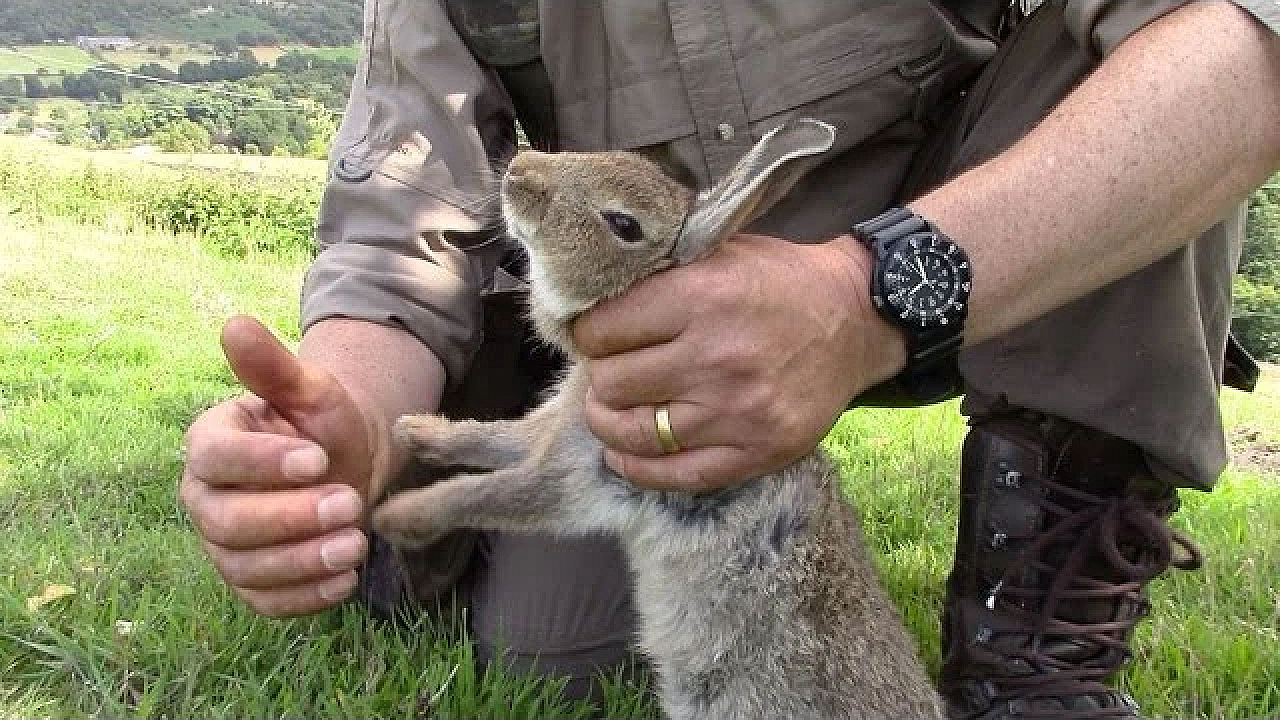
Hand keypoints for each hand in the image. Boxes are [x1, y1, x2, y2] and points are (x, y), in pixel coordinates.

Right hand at [179, 315, 392, 615]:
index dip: (263, 463)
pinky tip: (344, 580)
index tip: (317, 458)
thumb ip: (273, 367)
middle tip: (348, 502)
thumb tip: (235, 324)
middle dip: (290, 517)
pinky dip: (305, 598)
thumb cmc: (322, 422)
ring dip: (302, 561)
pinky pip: (266, 601)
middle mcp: (205, 498)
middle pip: (227, 522)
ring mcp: (225, 545)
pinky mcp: (253, 581)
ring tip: (356, 542)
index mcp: (210, 443)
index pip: (217, 458)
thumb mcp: (310, 389)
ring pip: (246, 568)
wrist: (348, 462)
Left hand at [573, 233, 904, 491]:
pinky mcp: (757, 452)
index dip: (587, 333)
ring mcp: (737, 412)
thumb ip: (659, 276)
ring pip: (632, 433)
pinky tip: (624, 453)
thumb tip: (588, 302)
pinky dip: (637, 468)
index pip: (602, 330)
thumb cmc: (779, 283)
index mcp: (702, 296)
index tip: (594, 334)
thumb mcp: (719, 254)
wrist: (856, 319)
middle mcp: (716, 357)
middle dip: (602, 375)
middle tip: (611, 368)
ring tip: (611, 408)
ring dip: (609, 422)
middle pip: (612, 383)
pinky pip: (674, 475)